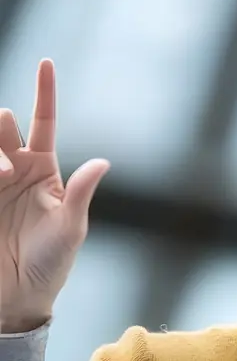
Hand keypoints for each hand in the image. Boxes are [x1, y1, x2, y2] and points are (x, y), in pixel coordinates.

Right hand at [0, 59, 109, 330]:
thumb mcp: (70, 229)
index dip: (44, 91)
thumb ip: (80, 193)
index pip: (44, 121)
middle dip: (0, 131)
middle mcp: (14, 168)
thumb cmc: (51, 265)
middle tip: (5, 169)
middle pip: (1, 125)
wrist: (17, 298)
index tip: (46, 62)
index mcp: (43, 169)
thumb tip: (103, 162)